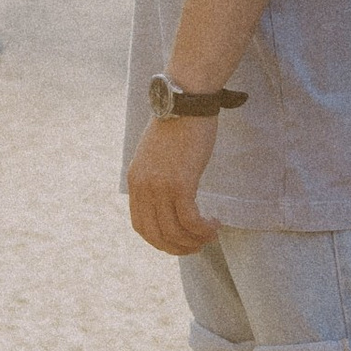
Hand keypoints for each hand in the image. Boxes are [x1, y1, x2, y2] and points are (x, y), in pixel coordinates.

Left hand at [127, 109, 222, 257]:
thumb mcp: (157, 154)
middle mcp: (144, 187)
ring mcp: (160, 187)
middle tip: (197, 246)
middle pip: (156, 235)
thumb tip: (168, 195)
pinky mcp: (180, 184)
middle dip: (177, 247)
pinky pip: (190, 220)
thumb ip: (156, 176)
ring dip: (194, 240)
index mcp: (135, 181)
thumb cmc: (178, 124)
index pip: (141, 226)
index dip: (159, 241)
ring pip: (175, 231)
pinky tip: (214, 224)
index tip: (178, 241)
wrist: (186, 102)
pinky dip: (203, 229)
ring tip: (210, 234)